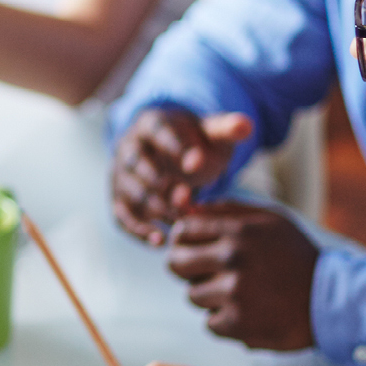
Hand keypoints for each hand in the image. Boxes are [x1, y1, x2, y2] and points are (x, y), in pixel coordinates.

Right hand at [110, 108, 253, 244]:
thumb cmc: (195, 143)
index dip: (176, 147)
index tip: (198, 164)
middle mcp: (128, 147)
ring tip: (183, 223)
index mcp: (150, 123)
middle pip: (138, 165)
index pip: (158, 131)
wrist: (172, 155)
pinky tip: (161, 242)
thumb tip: (246, 126)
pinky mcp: (119, 199)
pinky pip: (122, 216)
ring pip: (131, 193)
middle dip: (163, 185)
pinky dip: (138, 230)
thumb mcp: (212, 132)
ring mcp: (120, 175)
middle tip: (189, 201)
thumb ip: (229, 129)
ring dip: (156, 210)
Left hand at [165, 203, 317, 350]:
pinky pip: (209, 322)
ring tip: (240, 292)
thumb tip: (186, 207)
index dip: (185, 240)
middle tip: (209, 272)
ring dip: (210, 296)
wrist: (332, 299)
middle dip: (187, 268)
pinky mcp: (238, 324)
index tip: (195, 248)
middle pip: (176, 263)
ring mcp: (234, 293)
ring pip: (192, 295)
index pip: (183, 231)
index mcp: (239, 231)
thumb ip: (226, 210)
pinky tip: (248, 312)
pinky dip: (225, 321)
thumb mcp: (269, 220)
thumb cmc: (296, 256)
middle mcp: (233, 259)